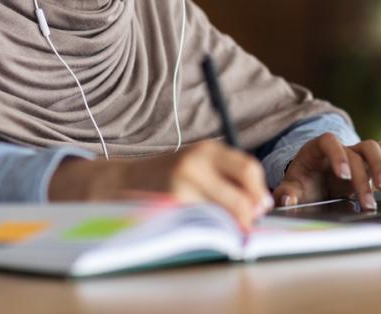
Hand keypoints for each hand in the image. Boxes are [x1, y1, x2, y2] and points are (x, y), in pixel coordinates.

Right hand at [48, 139, 272, 231]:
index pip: (248, 168)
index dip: (259, 191)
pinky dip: (210, 230)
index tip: (261, 207)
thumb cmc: (165, 176)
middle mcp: (195, 162)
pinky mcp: (170, 206)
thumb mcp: (196, 164)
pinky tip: (206, 230)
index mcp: (207, 150)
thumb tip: (259, 202)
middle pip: (241, 195)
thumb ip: (226, 176)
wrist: (119, 182)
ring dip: (231, 225)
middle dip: (250, 214)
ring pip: (223, 213)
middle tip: (249, 224)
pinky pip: (202, 223)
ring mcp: (182, 185)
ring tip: (227, 229)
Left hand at [272, 133, 380, 209]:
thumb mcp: (292, 188)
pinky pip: (380, 150)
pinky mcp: (366, 162)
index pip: (328, 141)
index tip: (343, 175)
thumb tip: (286, 199)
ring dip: (379, 166)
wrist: (312, 183)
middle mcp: (338, 149)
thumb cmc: (303, 184)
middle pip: (354, 152)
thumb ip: (286, 193)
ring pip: (371, 148)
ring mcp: (354, 154)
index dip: (337, 155)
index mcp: (316, 149)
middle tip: (367, 201)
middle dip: (362, 177)